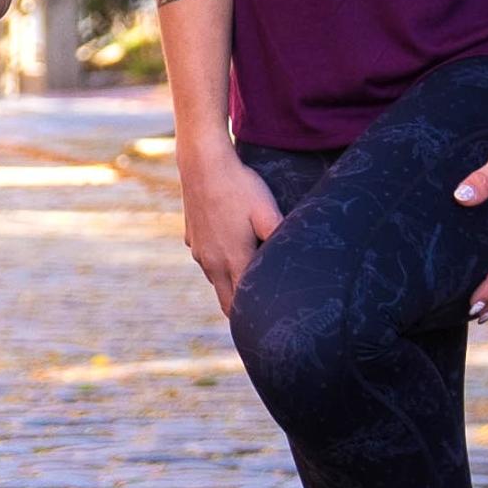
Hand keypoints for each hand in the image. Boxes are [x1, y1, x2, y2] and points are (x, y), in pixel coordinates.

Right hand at [177, 140, 281, 318]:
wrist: (203, 163)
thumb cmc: (240, 187)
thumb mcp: (267, 212)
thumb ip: (281, 238)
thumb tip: (297, 261)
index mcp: (234, 261)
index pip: (243, 305)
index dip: (256, 316)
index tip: (269, 323)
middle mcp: (212, 263)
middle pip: (227, 301)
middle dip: (242, 311)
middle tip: (261, 314)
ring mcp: (199, 251)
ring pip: (216, 281)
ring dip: (230, 284)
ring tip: (249, 280)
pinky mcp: (191, 238)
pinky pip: (206, 260)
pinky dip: (218, 263)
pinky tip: (230, 246)